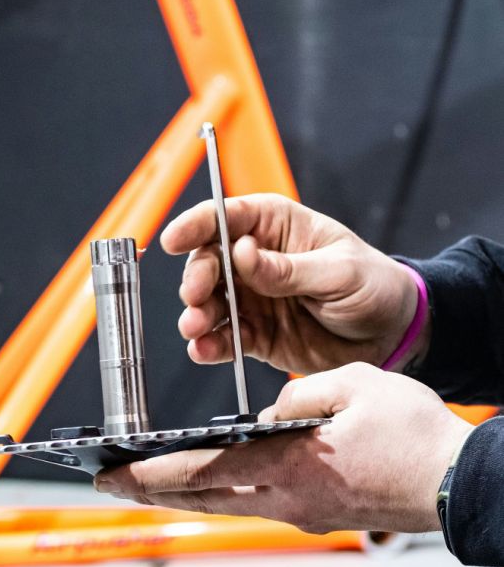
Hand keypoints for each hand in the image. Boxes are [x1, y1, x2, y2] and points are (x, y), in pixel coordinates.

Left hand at [94, 364, 470, 533]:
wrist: (459, 483)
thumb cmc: (415, 437)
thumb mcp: (355, 386)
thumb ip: (299, 393)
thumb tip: (268, 413)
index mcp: (286, 467)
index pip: (198, 473)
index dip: (148, 474)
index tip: (111, 474)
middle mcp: (284, 500)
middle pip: (197, 498)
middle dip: (146, 491)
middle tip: (107, 484)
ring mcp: (297, 513)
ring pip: (219, 505)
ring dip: (176, 493)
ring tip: (142, 481)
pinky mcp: (312, 515)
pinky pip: (248, 505)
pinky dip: (214, 493)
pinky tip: (202, 482)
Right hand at [162, 193, 426, 374]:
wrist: (393, 335)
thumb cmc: (375, 286)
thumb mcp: (340, 272)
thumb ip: (288, 269)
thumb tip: (242, 254)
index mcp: (276, 227)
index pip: (227, 217)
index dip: (196, 225)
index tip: (174, 240)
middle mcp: (255, 261)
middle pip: (208, 262)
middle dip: (196, 279)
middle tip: (196, 297)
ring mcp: (252, 299)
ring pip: (208, 302)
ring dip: (196, 315)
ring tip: (196, 328)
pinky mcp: (254, 334)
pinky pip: (222, 338)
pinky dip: (209, 345)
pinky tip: (204, 349)